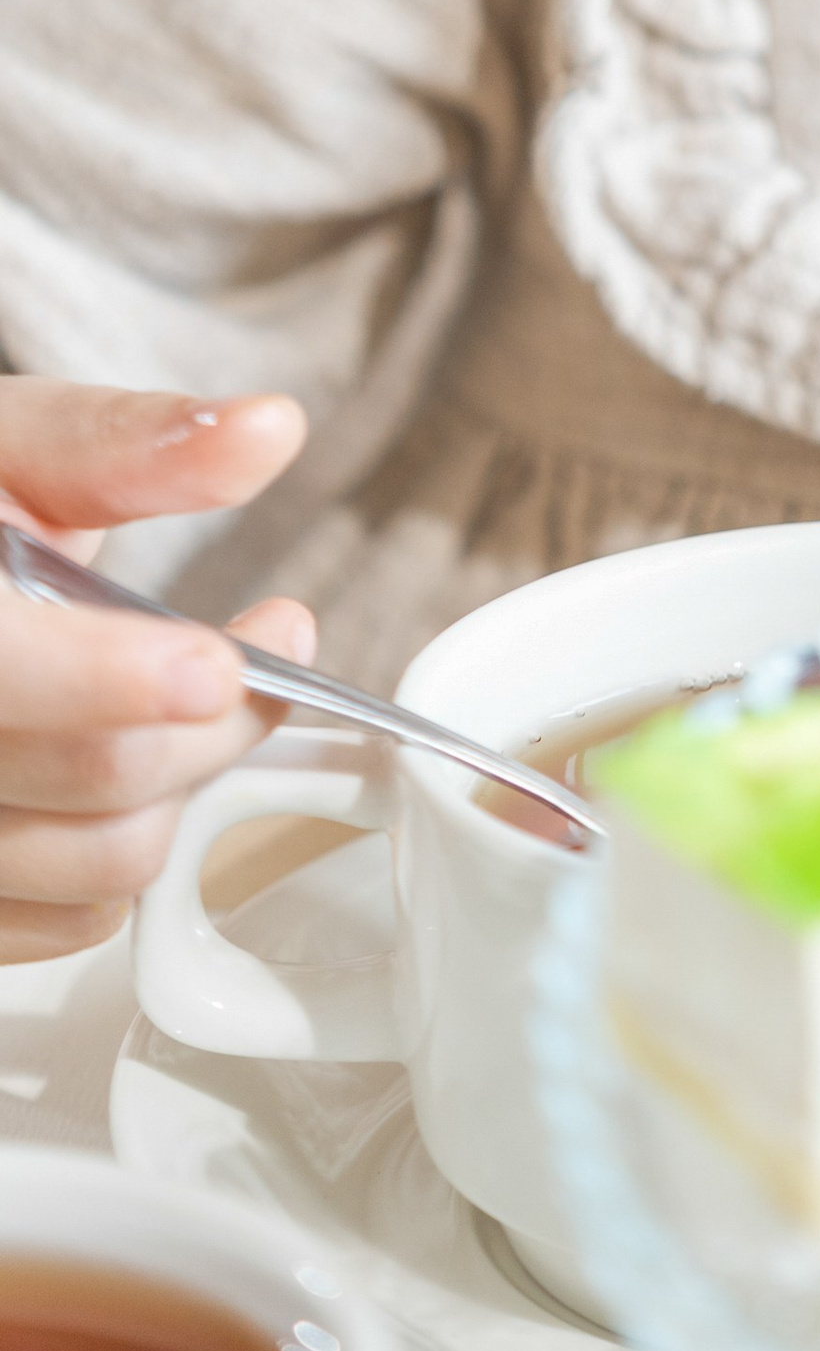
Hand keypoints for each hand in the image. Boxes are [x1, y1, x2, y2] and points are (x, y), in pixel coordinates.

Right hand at [0, 381, 313, 960]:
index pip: (8, 672)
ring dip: (183, 785)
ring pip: (102, 865)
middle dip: (216, 716)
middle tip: (261, 650)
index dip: (119, 678)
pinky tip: (128, 764)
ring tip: (192, 704)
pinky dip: (127, 851)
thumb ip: (124, 442)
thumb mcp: (8, 447)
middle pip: (98, 774)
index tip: (219, 661)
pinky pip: (73, 920)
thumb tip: (263, 430)